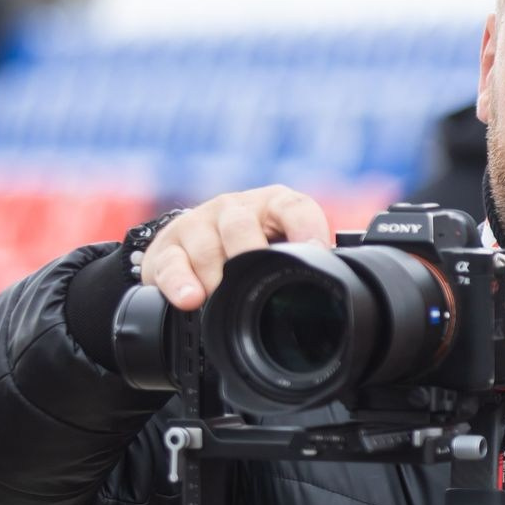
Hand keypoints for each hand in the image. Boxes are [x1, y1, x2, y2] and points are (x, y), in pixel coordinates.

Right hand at [139, 185, 332, 310]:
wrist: (192, 246)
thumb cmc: (250, 247)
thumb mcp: (281, 248)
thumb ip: (304, 260)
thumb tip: (337, 278)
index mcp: (273, 205)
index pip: (294, 207)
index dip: (306, 227)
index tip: (316, 250)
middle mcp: (234, 208)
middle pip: (240, 223)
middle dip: (249, 250)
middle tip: (257, 274)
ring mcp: (197, 225)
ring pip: (205, 244)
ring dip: (214, 273)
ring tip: (219, 296)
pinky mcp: (167, 249)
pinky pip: (171, 263)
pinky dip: (180, 283)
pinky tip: (190, 299)